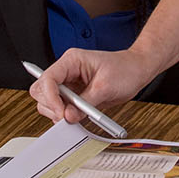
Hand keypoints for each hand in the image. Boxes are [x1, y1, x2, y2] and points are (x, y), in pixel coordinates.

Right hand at [31, 48, 155, 124]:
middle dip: (51, 106)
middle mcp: (66, 70)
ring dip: (58, 112)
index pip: (48, 78)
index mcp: (72, 60)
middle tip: (67, 117)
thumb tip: (68, 117)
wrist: (137, 70)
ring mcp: (68, 82)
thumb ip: (85, 103)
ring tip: (76, 116)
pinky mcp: (73, 94)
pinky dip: (65, 115)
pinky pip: (60, 106)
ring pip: (47, 100)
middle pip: (41, 90)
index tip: (61, 113)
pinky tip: (78, 116)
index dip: (50, 97)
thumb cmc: (125, 69)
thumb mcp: (106, 87)